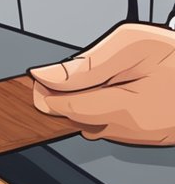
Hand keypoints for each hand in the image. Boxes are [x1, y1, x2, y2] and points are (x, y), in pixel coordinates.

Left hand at [30, 23, 174, 145]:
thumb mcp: (135, 46)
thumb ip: (88, 64)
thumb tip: (45, 76)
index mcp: (124, 110)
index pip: (62, 108)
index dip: (44, 92)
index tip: (35, 80)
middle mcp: (129, 131)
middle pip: (75, 118)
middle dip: (69, 96)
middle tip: (84, 72)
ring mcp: (140, 137)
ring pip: (93, 123)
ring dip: (90, 103)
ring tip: (115, 79)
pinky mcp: (148, 136)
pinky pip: (113, 126)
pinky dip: (109, 109)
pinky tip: (126, 91)